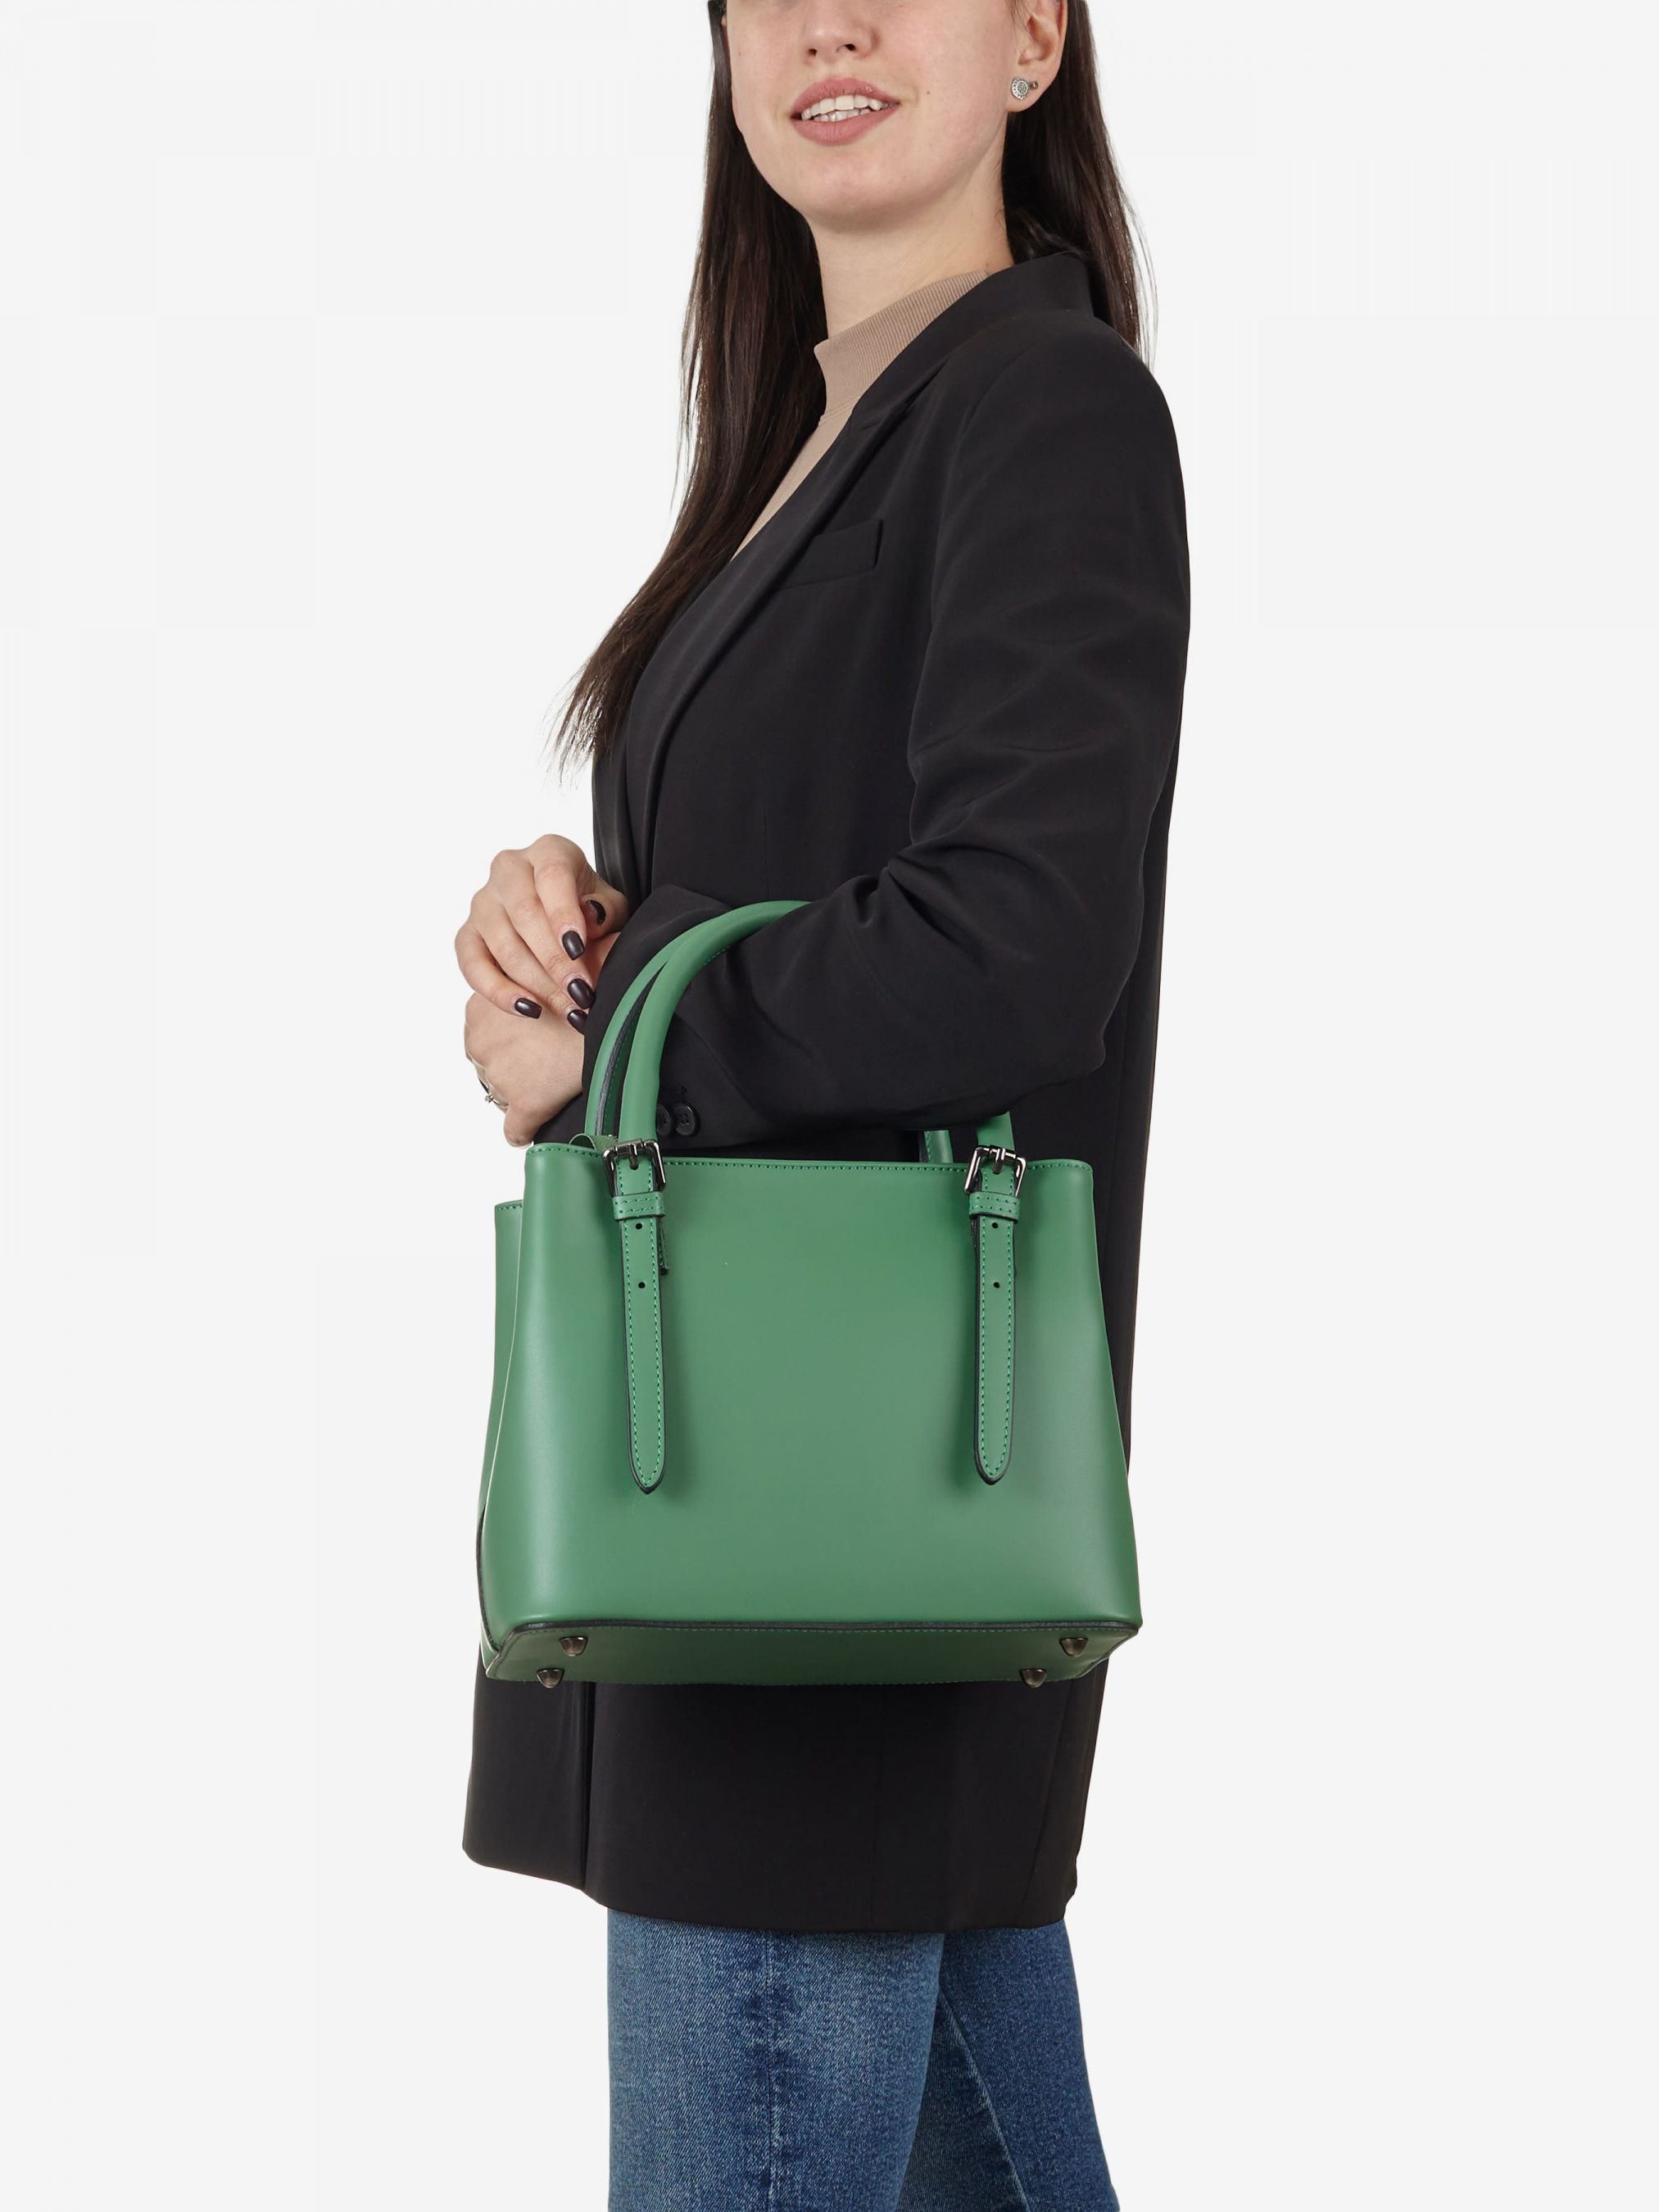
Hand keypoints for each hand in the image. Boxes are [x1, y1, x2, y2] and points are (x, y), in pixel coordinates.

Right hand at [458, 836, 629, 1144]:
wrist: (562, 922)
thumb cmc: (590, 910)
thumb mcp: (611, 906)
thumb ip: (606, 909)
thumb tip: (591, 916)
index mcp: (549, 851)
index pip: (552, 876)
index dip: (563, 913)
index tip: (577, 948)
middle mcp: (509, 869)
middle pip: (525, 914)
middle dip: (554, 960)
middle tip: (581, 993)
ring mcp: (483, 902)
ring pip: (502, 943)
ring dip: (536, 982)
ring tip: (568, 1009)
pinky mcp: (467, 934)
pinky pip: (472, 964)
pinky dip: (498, 991)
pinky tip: (528, 1009)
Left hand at [465, 990, 588, 1146]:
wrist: (610, 1019)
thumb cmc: (580, 997)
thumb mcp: (537, 983)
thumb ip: (517, 993)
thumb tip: (522, 1000)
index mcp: (480, 1007)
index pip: (481, 1038)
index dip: (506, 1043)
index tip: (530, 1045)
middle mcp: (481, 1043)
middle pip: (487, 1068)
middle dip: (512, 1069)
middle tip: (544, 1063)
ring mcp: (500, 1075)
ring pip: (501, 1096)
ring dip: (521, 1093)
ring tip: (552, 1083)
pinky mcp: (525, 1104)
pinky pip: (515, 1131)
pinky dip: (524, 1131)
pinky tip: (538, 1126)